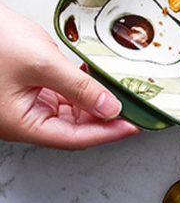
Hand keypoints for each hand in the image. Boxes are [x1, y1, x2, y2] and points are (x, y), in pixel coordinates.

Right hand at [0, 4, 140, 150]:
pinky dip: (80, 89)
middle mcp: (22, 119)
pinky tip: (95, 77)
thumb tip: (110, 108)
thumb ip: (80, 87)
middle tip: (134, 107)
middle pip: (74, 128)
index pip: (75, 138)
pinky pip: (60, 96)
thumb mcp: (42, 63)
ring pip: (70, 112)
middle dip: (104, 117)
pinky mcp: (26, 89)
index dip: (108, 133)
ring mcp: (24, 104)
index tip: (135, 125)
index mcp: (21, 124)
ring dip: (94, 102)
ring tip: (119, 90)